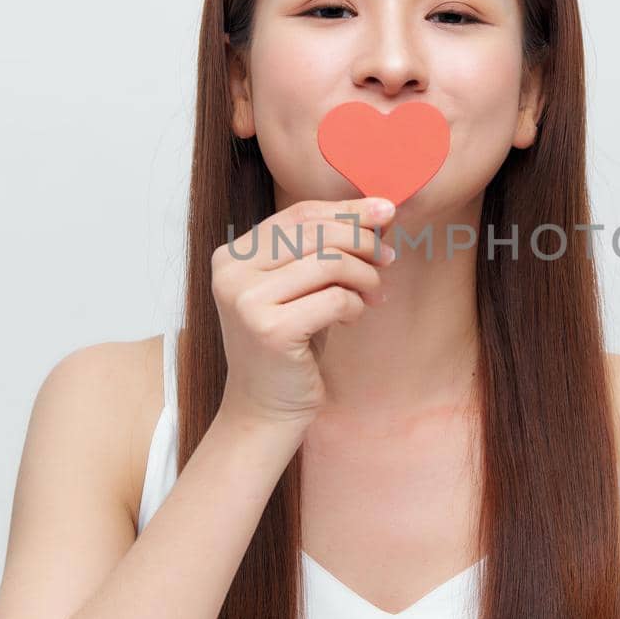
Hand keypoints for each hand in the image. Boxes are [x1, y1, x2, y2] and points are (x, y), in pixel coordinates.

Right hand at [211, 196, 396, 425]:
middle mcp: (231, 273)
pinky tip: (353, 318)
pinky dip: (356, 305)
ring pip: (330, 262)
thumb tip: (378, 213)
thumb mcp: (301, 287)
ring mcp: (246, 302)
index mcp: (232, 256)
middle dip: (362, 241)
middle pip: (315, 233)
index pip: (297, 214)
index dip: (345, 210)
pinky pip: (336, 298)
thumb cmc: (290, 344)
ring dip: (365, 276)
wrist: (266, 408)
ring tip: (375, 294)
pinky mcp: (270, 330)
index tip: (386, 210)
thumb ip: (323, 249)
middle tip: (388, 259)